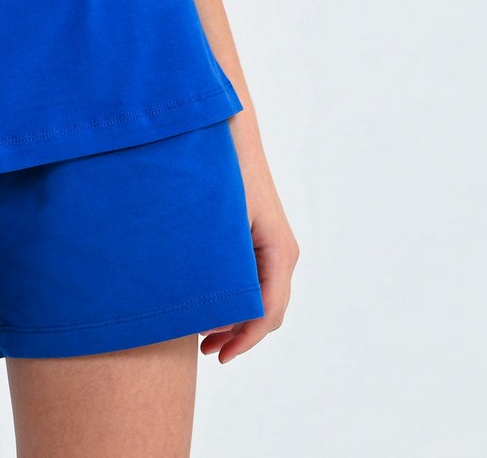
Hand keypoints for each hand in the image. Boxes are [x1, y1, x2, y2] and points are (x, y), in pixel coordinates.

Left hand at [200, 165, 299, 363]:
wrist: (229, 130)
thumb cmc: (223, 170)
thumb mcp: (221, 222)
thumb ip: (221, 266)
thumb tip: (212, 311)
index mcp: (279, 250)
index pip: (268, 312)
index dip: (245, 340)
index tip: (219, 356)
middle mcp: (283, 250)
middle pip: (267, 310)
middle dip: (238, 335)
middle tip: (205, 350)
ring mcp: (274, 243)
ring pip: (262, 295)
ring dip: (236, 318)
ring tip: (204, 336)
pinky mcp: (260, 235)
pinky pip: (254, 277)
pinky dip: (236, 297)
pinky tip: (210, 302)